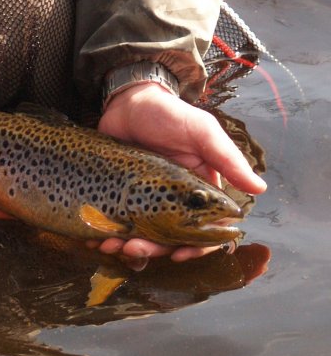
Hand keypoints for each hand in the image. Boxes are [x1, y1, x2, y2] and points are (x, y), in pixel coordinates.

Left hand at [94, 82, 266, 262]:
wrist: (127, 100)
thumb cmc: (169, 114)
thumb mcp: (201, 132)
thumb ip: (227, 158)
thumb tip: (259, 188)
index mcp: (197, 192)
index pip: (204, 232)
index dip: (196, 249)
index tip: (180, 254)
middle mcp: (172, 202)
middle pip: (167, 241)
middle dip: (152, 250)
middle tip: (134, 249)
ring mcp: (143, 200)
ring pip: (140, 236)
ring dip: (128, 247)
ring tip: (110, 246)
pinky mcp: (118, 195)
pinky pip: (114, 222)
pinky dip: (107, 234)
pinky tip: (95, 237)